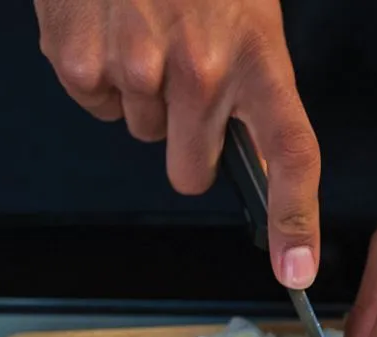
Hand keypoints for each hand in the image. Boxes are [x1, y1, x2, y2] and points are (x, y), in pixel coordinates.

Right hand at [35, 0, 320, 287]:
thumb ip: (248, 78)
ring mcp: (136, 70)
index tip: (296, 270)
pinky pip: (95, 103)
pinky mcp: (80, 63)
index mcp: (257, 55)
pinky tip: (108, 25)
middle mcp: (201, 72)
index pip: (291, 153)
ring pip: (140, 132)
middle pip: (190, 169)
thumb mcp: (246, 7)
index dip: (297, 221)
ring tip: (144, 29)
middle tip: (184, 79)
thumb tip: (244, 151)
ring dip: (142, 95)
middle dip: (187, 139)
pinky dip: (98, 74)